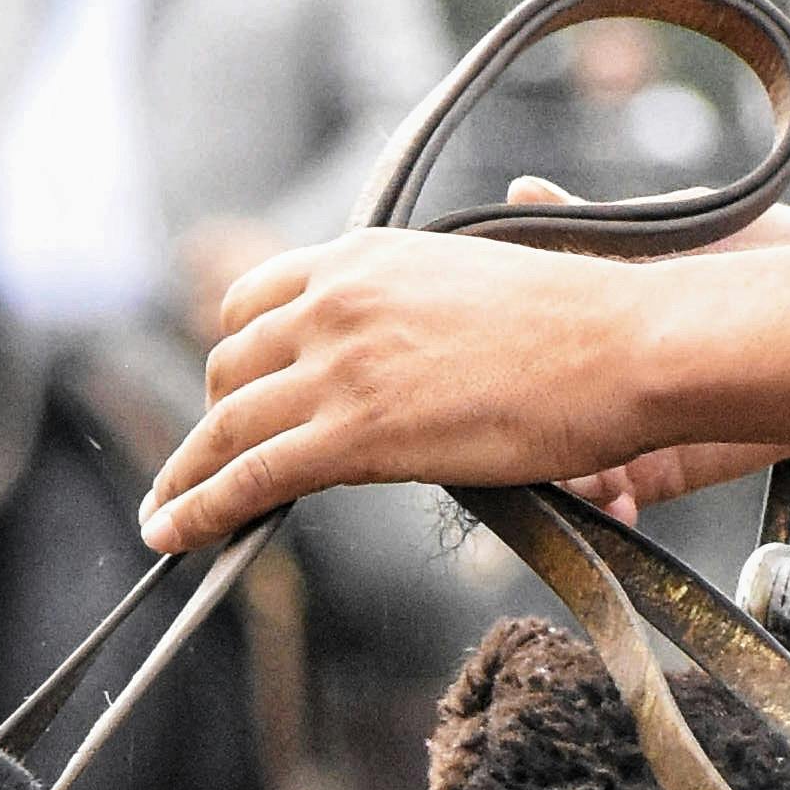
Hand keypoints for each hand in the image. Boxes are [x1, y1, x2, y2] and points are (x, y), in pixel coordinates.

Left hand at [141, 223, 667, 548]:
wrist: (624, 345)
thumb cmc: (578, 321)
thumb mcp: (471, 281)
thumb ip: (414, 307)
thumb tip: (407, 348)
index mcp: (363, 255)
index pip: (255, 300)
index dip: (234, 354)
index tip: (227, 391)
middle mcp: (335, 300)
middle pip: (230, 365)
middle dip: (213, 419)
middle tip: (206, 462)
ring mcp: (339, 366)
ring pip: (225, 426)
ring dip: (186, 475)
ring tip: (164, 512)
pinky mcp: (354, 434)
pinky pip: (247, 476)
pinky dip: (197, 509)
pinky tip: (173, 534)